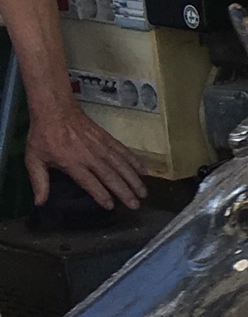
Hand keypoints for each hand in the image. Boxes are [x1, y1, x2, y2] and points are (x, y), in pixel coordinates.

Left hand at [25, 101, 146, 209]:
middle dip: (124, 192)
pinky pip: (124, 152)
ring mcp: (101, 147)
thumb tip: (40, 202)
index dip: (101, 195)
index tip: (111, 206)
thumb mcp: (33, 159)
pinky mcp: (108, 139)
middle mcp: (90, 156)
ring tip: (143, 192)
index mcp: (72, 163)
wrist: (55, 110)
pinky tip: (144, 172)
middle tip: (135, 205)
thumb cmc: (43, 136)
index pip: (90, 182)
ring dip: (134, 179)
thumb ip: (39, 181)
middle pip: (111, 176)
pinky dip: (135, 162)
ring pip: (121, 165)